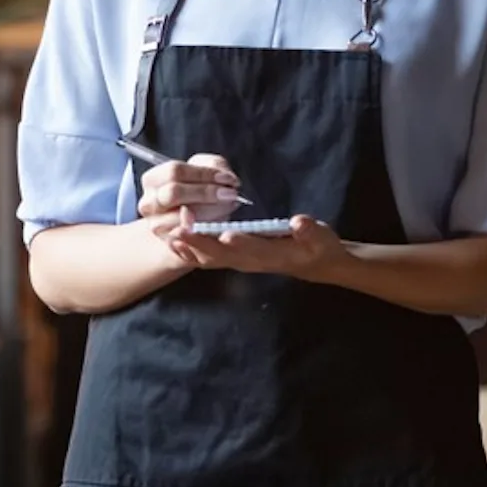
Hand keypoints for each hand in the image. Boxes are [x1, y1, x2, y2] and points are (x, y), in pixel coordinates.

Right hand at [138, 154, 241, 259]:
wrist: (191, 223)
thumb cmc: (198, 192)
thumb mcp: (205, 173)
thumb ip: (215, 168)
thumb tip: (226, 179)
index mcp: (153, 180)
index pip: (175, 171)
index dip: (204, 174)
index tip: (228, 179)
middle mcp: (149, 203)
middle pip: (174, 192)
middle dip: (206, 193)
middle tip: (230, 194)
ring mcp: (157, 225)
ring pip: (184, 217)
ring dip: (212, 211)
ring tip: (228, 207)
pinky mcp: (169, 243)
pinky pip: (191, 237)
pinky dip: (210, 229)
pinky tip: (220, 222)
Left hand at [172, 214, 346, 278]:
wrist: (316, 264)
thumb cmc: (318, 247)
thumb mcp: (321, 238)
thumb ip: (309, 231)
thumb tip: (299, 222)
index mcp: (272, 254)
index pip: (252, 248)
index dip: (236, 242)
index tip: (220, 233)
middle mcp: (251, 261)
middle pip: (221, 255)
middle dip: (199, 242)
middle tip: (177, 228)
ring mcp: (241, 262)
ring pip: (209, 258)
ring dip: (187, 247)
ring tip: (165, 235)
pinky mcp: (235, 259)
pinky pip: (208, 258)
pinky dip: (189, 250)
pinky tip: (173, 241)